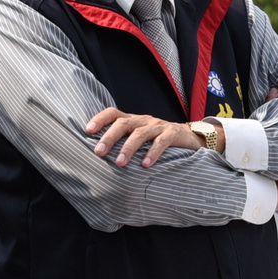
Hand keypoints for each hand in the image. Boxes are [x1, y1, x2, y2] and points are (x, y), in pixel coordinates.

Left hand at [86, 107, 202, 166]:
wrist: (190, 137)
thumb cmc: (157, 140)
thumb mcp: (139, 137)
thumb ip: (123, 142)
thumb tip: (98, 157)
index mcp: (133, 120)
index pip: (113, 113)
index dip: (100, 119)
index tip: (87, 131)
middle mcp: (143, 121)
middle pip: (123, 124)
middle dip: (109, 137)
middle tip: (99, 152)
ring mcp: (158, 126)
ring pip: (140, 134)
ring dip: (128, 148)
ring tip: (120, 163)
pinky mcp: (173, 134)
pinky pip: (161, 142)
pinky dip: (152, 153)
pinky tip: (145, 165)